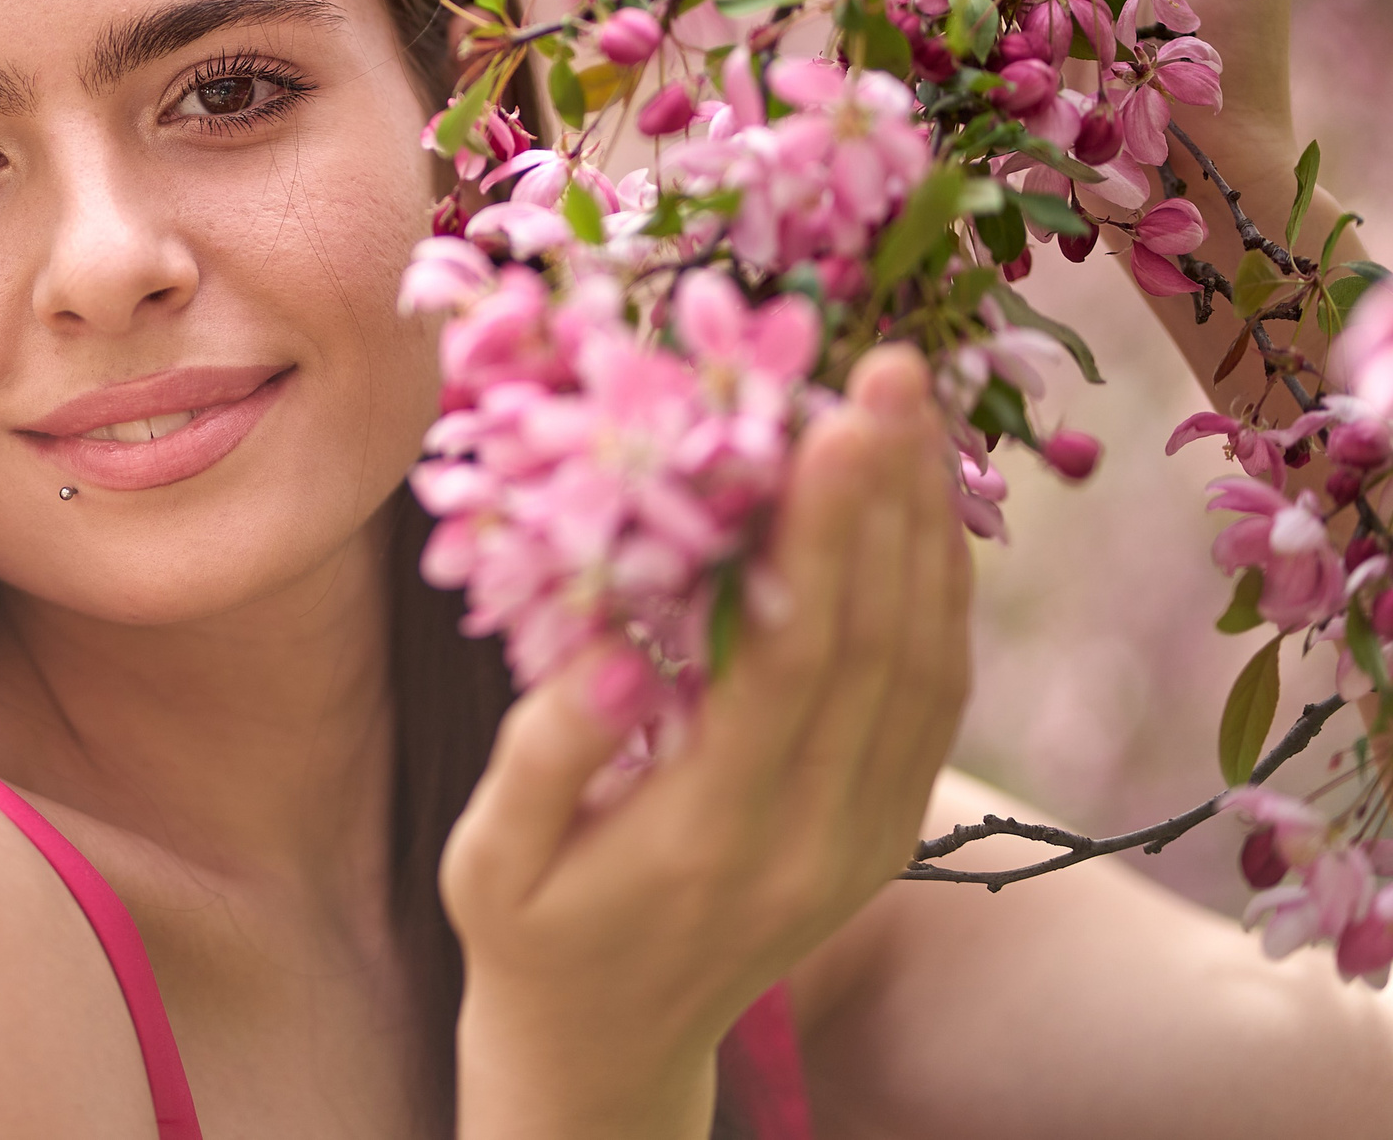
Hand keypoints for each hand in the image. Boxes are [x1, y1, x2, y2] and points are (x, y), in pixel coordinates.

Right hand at [440, 346, 972, 1139]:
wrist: (607, 1053)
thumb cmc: (527, 934)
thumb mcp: (488, 863)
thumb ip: (543, 758)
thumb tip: (608, 646)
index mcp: (708, 836)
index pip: (792, 665)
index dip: (821, 540)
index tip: (830, 425)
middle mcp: (813, 837)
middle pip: (882, 645)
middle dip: (889, 496)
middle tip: (887, 372)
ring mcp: (866, 836)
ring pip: (927, 663)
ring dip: (928, 526)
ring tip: (911, 405)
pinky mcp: (886, 827)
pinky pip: (933, 694)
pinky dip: (937, 587)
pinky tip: (918, 501)